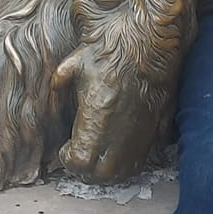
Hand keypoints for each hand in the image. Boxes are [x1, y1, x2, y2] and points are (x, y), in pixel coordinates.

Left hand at [53, 44, 162, 180]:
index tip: (66, 148)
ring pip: (124, 171)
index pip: (80, 161)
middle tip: (79, 156)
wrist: (150, 38)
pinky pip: (144, 157)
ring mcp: (141, 131)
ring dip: (108, 169)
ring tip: (98, 154)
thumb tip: (54, 89)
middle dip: (86, 171)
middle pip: (101, 174)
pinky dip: (129, 160)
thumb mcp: (75, 60)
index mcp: (97, 116)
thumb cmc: (113, 48)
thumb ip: (60, 80)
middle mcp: (120, 130)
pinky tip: (120, 147)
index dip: (69, 160)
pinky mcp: (158, 126)